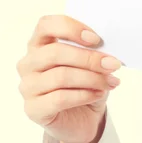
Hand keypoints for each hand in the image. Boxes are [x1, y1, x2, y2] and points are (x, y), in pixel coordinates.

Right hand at [16, 15, 122, 142]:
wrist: (82, 117)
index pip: (46, 25)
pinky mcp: (33, 109)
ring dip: (92, 78)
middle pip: (55, 52)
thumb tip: (108, 48)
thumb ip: (93, 49)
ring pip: (60, 76)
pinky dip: (85, 94)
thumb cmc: (86, 82)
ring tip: (110, 81)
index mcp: (40, 43)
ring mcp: (28, 86)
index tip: (96, 39)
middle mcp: (29, 63)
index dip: (71, 28)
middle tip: (113, 64)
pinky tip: (99, 94)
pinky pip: (59, 98)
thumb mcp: (92, 61)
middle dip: (89, 58)